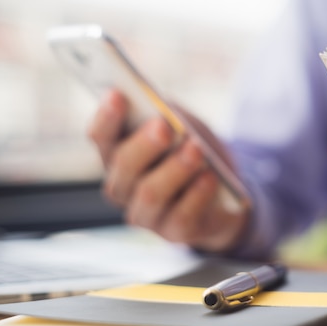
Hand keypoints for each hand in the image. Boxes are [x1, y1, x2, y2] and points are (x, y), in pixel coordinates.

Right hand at [87, 89, 248, 252]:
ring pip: (150, 193)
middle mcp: (123, 186)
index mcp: (117, 153)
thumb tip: (161, 110)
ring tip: (195, 149)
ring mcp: (146, 213)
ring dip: (174, 169)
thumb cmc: (194, 149)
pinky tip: (210, 178)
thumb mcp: (182, 124)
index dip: (107, 116)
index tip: (117, 94)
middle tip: (164, 127)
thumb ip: (167, 116)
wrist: (225, 190)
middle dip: (144, 145)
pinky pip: (181, 216)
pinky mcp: (174, 231)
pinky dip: (197, 195)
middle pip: (123, 166)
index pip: (100, 136)